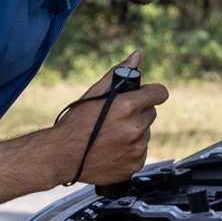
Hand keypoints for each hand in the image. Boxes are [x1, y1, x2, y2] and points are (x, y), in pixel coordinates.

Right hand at [49, 51, 169, 184]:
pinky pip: (140, 151)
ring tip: (111, 135)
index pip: (159, 93)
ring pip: (145, 133)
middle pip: (150, 113)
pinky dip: (131, 150)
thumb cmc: (75, 124)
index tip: (146, 95)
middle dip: (138, 113)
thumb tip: (136, 56)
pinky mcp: (135, 164)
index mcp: (128, 106)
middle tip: (117, 118)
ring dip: (134, 132)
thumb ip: (119, 73)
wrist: (62, 156)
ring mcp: (136, 148)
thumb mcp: (94, 93)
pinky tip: (113, 149)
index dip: (151, 92)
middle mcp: (136, 128)